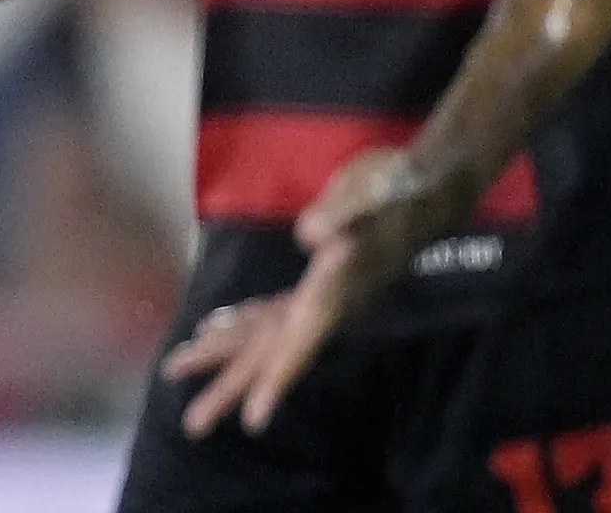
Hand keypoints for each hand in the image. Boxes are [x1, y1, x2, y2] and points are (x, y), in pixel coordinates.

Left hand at [161, 147, 440, 437]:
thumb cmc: (400, 186)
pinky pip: (273, 311)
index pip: (302, 343)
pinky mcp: (317, 280)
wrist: (431, 185)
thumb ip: (338, 214)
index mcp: (337, 289)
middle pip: (273, 353)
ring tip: (178, 369)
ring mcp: (322, 293)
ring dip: (224, 354)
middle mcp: (327, 302)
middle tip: (192, 426)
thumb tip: (309, 236)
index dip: (278, 381)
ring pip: (266, 334)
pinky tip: (213, 328)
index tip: (253, 422)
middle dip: (232, 386)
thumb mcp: (371, 188)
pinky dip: (241, 322)